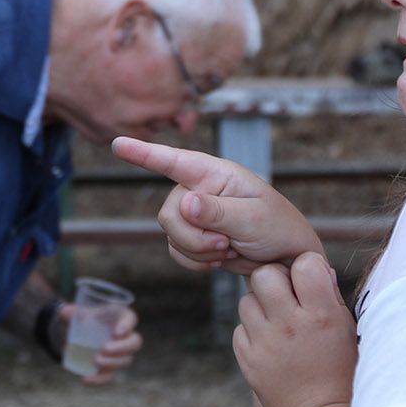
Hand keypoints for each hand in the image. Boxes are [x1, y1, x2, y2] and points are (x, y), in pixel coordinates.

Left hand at [61, 304, 141, 386]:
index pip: (130, 319)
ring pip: (125, 361)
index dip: (127, 326)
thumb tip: (64, 313)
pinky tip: (86, 379)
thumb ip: (68, 312)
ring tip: (95, 361)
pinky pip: (109, 377)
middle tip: (105, 349)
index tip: (116, 333)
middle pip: (134, 343)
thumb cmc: (77, 319)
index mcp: (119, 316)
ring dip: (112, 363)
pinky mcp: (108, 369)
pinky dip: (99, 380)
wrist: (70, 335)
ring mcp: (119, 354)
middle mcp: (124, 336)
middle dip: (122, 348)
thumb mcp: (71, 313)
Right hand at [111, 137, 322, 274]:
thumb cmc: (280, 230)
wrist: (288, 262)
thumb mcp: (255, 218)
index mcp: (217, 174)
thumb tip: (184, 203)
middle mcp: (200, 190)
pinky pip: (177, 253)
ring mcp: (196, 215)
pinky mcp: (195, 238)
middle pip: (168, 213)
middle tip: (226, 244)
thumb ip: (218, 211)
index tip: (117, 144)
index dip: (144, 153)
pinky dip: (196, 262)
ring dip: (199, 252)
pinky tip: (221, 260)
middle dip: (194, 237)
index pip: (174, 161)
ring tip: (230, 250)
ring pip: (170, 235)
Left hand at [235, 253, 356, 406]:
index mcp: (322, 314)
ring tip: (276, 323)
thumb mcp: (345, 329)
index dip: (305, 267)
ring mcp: (266, 344)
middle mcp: (291, 325)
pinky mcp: (248, 360)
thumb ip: (328, 296)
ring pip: (246, 300)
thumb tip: (315, 267)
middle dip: (273, 280)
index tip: (307, 282)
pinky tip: (269, 345)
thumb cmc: (339, 370)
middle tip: (283, 296)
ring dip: (260, 306)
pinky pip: (240, 329)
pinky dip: (251, 333)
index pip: (304, 263)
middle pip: (264, 275)